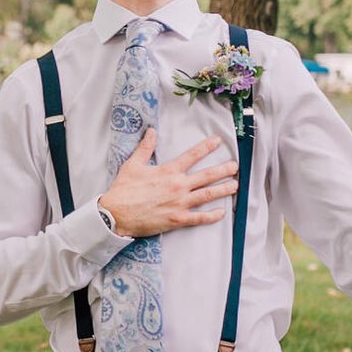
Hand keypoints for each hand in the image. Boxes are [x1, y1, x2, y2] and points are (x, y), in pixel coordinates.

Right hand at [95, 130, 236, 237]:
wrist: (116, 214)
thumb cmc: (124, 189)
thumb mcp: (133, 164)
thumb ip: (145, 147)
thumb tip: (151, 131)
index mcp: (169, 171)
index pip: (192, 156)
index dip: (206, 147)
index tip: (217, 141)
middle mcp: (178, 186)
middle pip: (206, 176)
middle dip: (223, 170)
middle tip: (235, 166)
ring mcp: (179, 204)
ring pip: (207, 195)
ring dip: (223, 189)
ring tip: (235, 185)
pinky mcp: (177, 219)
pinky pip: (199, 218)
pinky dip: (212, 216)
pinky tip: (222, 212)